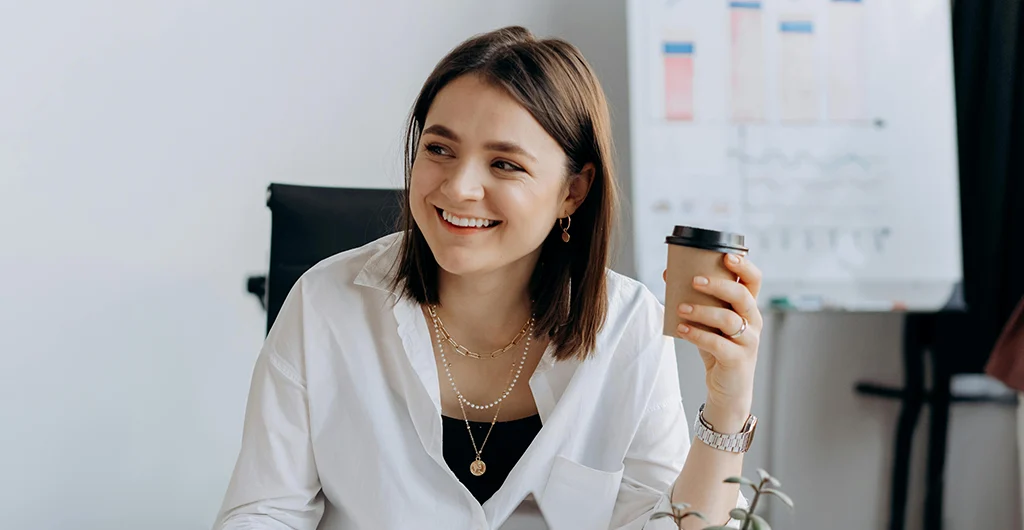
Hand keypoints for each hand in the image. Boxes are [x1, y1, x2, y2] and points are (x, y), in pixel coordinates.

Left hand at [663, 254, 762, 430]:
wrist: (727, 388)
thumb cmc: (718, 348)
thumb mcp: (709, 321)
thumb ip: (696, 299)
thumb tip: (669, 273)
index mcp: (748, 307)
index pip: (754, 280)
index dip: (744, 266)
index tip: (726, 256)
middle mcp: (753, 321)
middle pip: (742, 295)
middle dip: (718, 285)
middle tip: (695, 280)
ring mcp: (748, 341)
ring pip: (729, 319)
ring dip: (702, 311)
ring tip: (680, 308)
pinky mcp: (737, 360)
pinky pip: (717, 344)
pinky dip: (697, 334)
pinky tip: (681, 329)